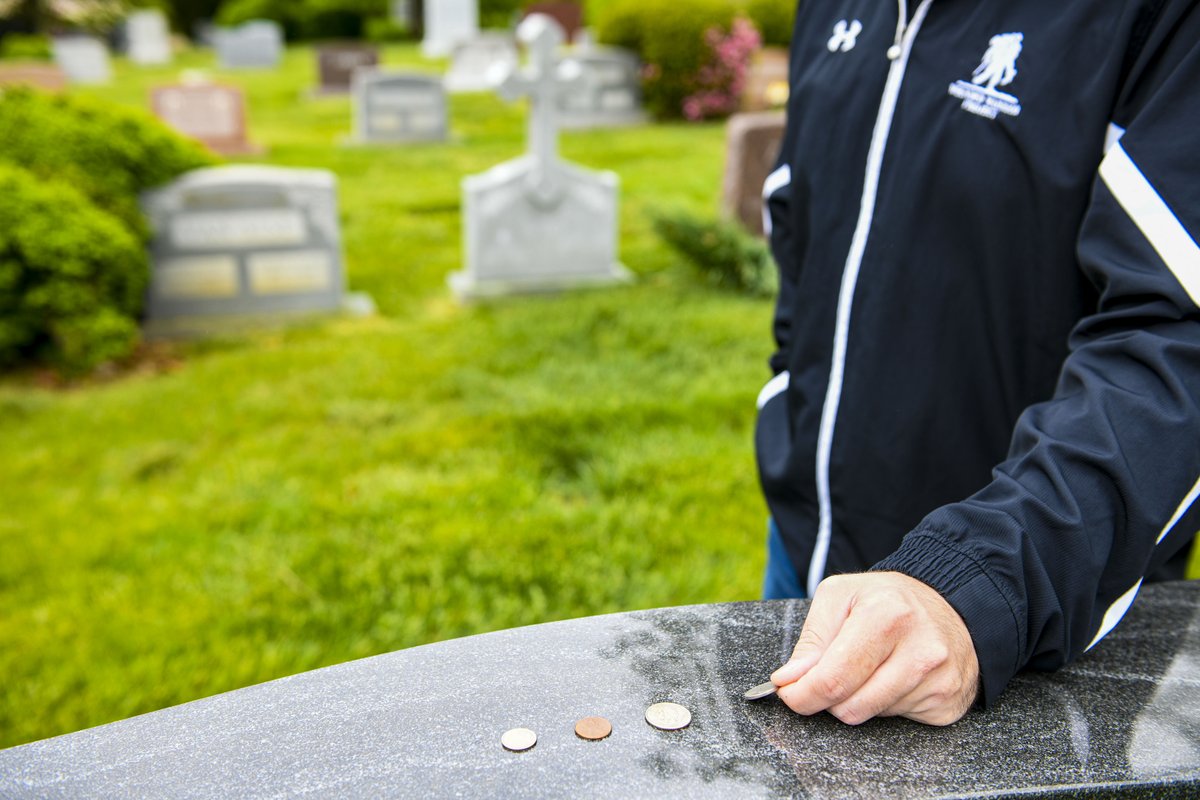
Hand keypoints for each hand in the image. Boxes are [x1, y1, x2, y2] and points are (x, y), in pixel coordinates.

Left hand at [771, 572, 979, 725]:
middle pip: (850, 705)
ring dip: (856, 699)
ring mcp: (939, 679)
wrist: (949, 606)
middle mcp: (920, 649)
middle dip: (826, 698)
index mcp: (886, 615)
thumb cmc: (886, 600)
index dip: (802, 694)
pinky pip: (897, 721)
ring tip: (867, 668)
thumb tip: (788, 680)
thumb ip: (811, 640)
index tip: (789, 693)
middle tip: (826, 677)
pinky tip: (893, 677)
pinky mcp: (948, 703)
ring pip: (871, 715)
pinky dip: (884, 704)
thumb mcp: (840, 597)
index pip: (832, 678)